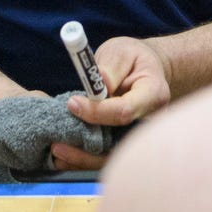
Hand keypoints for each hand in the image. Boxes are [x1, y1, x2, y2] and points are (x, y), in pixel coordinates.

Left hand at [55, 36, 172, 169]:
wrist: (147, 72)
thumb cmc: (133, 59)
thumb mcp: (122, 52)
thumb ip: (110, 67)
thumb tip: (99, 85)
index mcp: (154, 94)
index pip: (125, 111)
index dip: (97, 112)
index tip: (72, 104)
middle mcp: (152, 122)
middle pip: (119, 143)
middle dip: (88, 149)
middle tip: (57, 145)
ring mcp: (141, 137)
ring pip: (113, 157)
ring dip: (84, 159)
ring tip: (57, 152)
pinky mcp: (129, 143)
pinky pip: (108, 157)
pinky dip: (86, 160)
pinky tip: (65, 158)